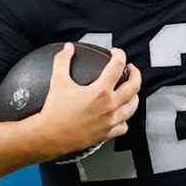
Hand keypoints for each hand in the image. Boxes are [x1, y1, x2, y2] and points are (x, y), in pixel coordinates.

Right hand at [36, 43, 141, 159]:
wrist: (50, 136)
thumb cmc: (54, 113)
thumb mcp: (58, 82)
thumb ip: (62, 61)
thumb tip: (67, 49)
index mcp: (100, 91)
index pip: (118, 66)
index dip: (120, 55)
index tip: (117, 53)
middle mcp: (109, 106)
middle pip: (134, 86)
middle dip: (135, 74)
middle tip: (131, 69)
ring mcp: (110, 121)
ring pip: (132, 107)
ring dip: (134, 96)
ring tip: (131, 91)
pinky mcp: (106, 134)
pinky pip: (123, 126)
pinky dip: (125, 119)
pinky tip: (120, 115)